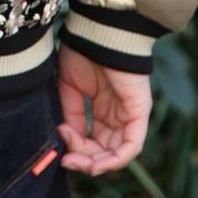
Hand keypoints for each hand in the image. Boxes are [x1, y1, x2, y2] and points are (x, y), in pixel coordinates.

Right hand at [55, 43, 151, 175]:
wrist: (98, 34)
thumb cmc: (82, 53)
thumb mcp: (68, 89)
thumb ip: (70, 116)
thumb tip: (65, 140)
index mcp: (101, 110)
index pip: (91, 141)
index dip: (74, 150)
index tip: (57, 145)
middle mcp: (117, 116)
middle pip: (103, 152)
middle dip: (84, 161)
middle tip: (66, 161)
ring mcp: (129, 116)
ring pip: (117, 154)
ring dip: (96, 164)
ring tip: (78, 163)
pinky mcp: (139, 113)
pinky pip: (131, 146)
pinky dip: (115, 160)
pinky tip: (96, 163)